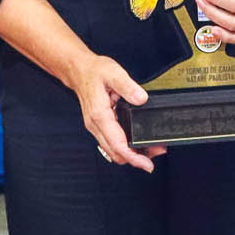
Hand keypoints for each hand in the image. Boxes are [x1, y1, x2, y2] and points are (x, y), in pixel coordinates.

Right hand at [65, 52, 165, 170]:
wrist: (79, 70)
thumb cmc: (94, 71)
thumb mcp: (114, 73)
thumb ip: (129, 87)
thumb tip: (141, 99)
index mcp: (100, 116)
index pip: (118, 145)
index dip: (134, 158)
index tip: (147, 164)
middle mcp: (96, 125)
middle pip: (116, 153)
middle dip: (136, 158)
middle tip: (156, 153)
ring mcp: (96, 127)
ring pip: (113, 150)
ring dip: (131, 154)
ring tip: (150, 149)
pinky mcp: (99, 125)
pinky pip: (111, 143)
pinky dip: (124, 147)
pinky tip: (136, 142)